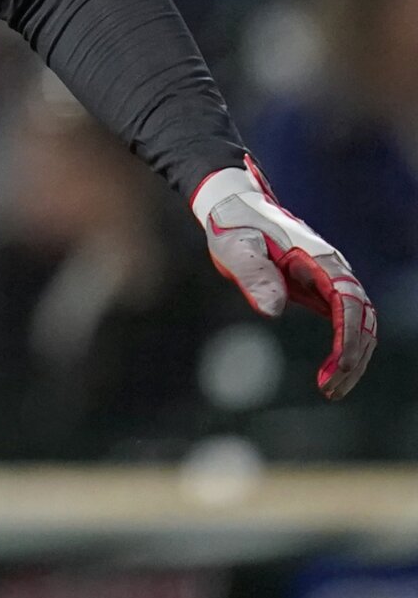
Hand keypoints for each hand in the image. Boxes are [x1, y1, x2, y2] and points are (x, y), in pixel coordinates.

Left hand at [194, 163, 377, 399]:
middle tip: (330, 389)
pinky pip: (345, 321)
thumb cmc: (235, 226)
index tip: (337, 366)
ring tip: (330, 389)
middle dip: (354, 356)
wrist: (235, 207)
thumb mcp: (236, 247)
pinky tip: (330, 372)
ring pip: (360, 323)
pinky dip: (344, 348)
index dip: (349, 336)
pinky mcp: (321, 289)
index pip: (349, 301)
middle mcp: (334, 270)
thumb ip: (254, 275)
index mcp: (319, 259)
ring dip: (353, 357)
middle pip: (364, 318)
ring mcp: (330, 280)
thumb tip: (273, 311)